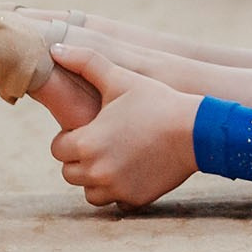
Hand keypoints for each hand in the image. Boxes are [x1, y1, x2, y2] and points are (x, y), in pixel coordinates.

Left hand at [47, 45, 200, 207]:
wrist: (197, 131)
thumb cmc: (157, 101)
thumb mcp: (120, 79)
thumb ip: (85, 62)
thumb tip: (54, 48)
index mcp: (86, 143)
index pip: (58, 148)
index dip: (71, 137)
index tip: (92, 127)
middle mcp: (96, 171)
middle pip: (69, 172)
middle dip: (81, 159)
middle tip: (105, 142)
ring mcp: (116, 189)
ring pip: (89, 192)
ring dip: (96, 178)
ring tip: (117, 158)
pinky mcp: (135, 200)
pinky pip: (115, 203)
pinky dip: (120, 191)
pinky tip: (134, 171)